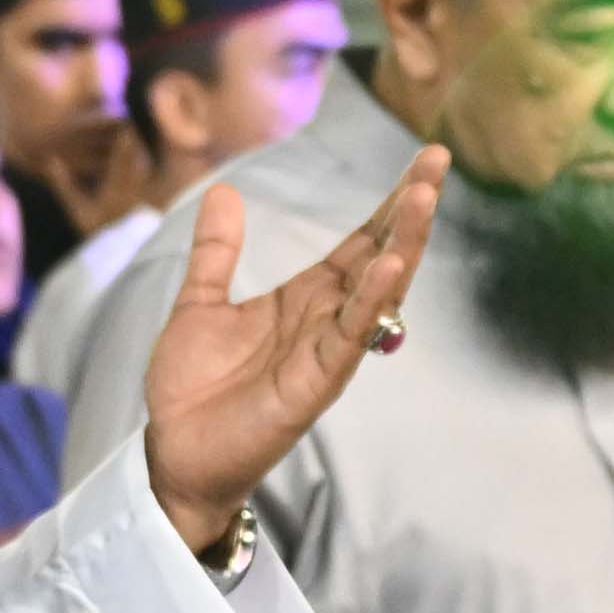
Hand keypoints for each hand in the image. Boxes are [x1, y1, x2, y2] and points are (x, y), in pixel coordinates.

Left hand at [141, 154, 445, 561]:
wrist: (175, 452)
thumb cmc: (192, 389)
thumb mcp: (200, 303)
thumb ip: (217, 252)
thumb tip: (224, 193)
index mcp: (305, 298)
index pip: (361, 241)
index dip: (390, 202)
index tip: (426, 160)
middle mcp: (327, 320)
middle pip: (381, 256)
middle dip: (410, 210)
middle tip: (438, 160)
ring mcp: (327, 350)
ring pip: (378, 291)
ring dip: (403, 244)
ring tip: (422, 197)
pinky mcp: (317, 382)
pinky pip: (352, 336)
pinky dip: (373, 301)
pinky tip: (391, 266)